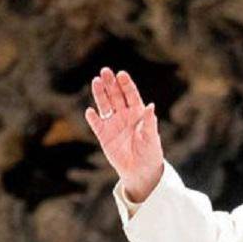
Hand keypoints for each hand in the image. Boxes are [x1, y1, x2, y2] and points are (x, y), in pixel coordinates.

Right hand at [84, 67, 162, 201]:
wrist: (141, 171)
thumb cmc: (150, 152)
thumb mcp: (151, 137)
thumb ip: (149, 121)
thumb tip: (150, 105)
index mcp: (138, 114)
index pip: (131, 95)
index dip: (126, 84)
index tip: (121, 74)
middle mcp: (124, 115)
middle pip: (116, 96)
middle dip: (111, 83)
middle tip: (105, 71)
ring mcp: (113, 124)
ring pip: (105, 105)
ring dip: (100, 94)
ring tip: (96, 81)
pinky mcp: (103, 135)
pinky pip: (96, 124)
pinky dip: (93, 117)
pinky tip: (90, 111)